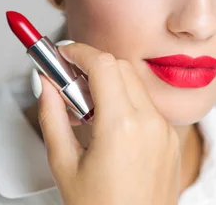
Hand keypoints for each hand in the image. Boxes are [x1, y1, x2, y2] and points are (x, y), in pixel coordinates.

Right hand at [35, 42, 179, 204]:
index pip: (102, 64)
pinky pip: (147, 106)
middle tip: (68, 83)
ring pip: (135, 85)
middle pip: (120, 67)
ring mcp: (164, 131)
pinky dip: (126, 102)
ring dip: (109, 84)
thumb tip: (44, 83)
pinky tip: (108, 127)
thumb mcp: (63, 165)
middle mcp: (149, 122)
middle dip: (92, 66)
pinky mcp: (171, 140)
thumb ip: (52, 116)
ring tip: (86, 112)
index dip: (78, 51)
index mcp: (122, 126)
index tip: (61, 53)